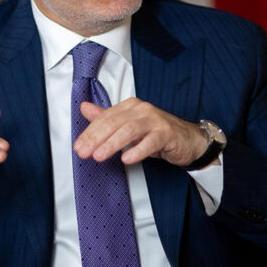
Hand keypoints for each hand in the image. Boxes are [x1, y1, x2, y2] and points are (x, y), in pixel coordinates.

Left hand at [73, 98, 209, 167]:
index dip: (90, 132)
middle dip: (96, 138)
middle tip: (84, 152)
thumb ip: (106, 117)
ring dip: (113, 144)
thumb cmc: (157, 133)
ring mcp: (155, 120)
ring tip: (100, 156)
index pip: (105, 118)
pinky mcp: (167, 133)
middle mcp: (142, 110)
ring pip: (130, 130)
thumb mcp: (129, 125)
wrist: (188, 139)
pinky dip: (138, 150)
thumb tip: (84, 107)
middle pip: (115, 123)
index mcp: (130, 106)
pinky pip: (151, 141)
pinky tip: (126, 159)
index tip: (78, 146)